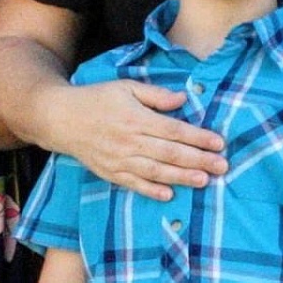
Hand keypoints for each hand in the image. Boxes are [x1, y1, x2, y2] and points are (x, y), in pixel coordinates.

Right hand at [48, 79, 227, 201]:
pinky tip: (169, 195)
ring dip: (181, 177)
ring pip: (156, 171)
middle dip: (198, 160)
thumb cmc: (97, 99)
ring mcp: (119, 160)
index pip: (174, 130)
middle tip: (222, 166)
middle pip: (170, 153)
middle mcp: (129, 141)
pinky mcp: (110, 173)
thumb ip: (156, 95)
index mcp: (136, 118)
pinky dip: (151, 191)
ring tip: (204, 181)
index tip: (219, 143)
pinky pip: (134, 184)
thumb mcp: (126, 87)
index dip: (198, 137)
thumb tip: (183, 99)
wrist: (61, 119)